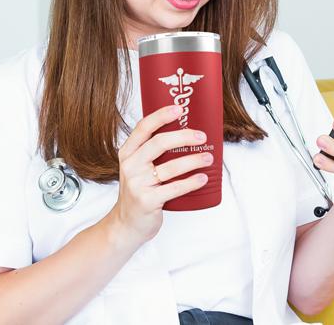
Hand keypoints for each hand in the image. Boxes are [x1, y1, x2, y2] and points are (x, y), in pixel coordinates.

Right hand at [111, 104, 212, 245]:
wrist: (125, 225)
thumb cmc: (138, 190)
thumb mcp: (137, 167)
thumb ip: (151, 151)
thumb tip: (185, 132)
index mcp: (128, 152)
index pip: (143, 127)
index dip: (162, 115)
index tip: (179, 108)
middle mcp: (130, 165)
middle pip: (159, 143)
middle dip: (184, 137)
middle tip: (202, 136)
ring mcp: (137, 184)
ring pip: (171, 167)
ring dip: (193, 160)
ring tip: (208, 157)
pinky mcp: (147, 201)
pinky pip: (174, 188)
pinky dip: (191, 182)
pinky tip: (202, 178)